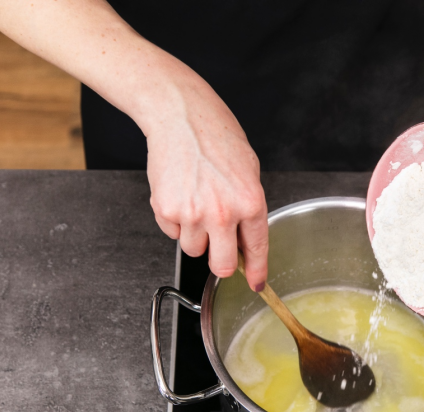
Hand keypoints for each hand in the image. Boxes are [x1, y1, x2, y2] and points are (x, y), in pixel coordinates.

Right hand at [145, 80, 267, 290]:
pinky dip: (174, 220)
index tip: (255, 283)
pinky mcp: (167, 210)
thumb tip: (243, 241)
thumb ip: (247, 207)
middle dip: (219, 261)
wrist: (180, 115)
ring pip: (193, 249)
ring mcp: (193, 213)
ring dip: (194, 234)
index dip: (256, 271)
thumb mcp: (247, 170)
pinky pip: (172, 232)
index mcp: (250, 202)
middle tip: (216, 245)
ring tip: (195, 202)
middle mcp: (223, 212)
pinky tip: (180, 193)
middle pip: (220, 266)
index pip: (256, 249)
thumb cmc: (215, 136)